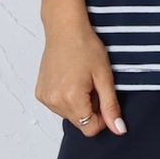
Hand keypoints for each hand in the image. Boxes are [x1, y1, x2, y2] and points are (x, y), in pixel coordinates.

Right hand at [35, 15, 125, 134]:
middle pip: (80, 123)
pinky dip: (68, 99)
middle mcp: (54, 101)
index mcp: (71, 98)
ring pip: (70, 116)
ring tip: (81, 81)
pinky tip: (70, 80)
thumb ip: (111, 106)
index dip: (102, 117)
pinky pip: (59, 107)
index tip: (103, 98)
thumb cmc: (85, 46)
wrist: (65, 29)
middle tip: (92, 85)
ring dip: (79, 104)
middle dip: (91, 109)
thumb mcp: (104, 77)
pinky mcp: (40, 93)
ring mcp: (45, 97)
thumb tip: (119, 129)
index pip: (91, 129)